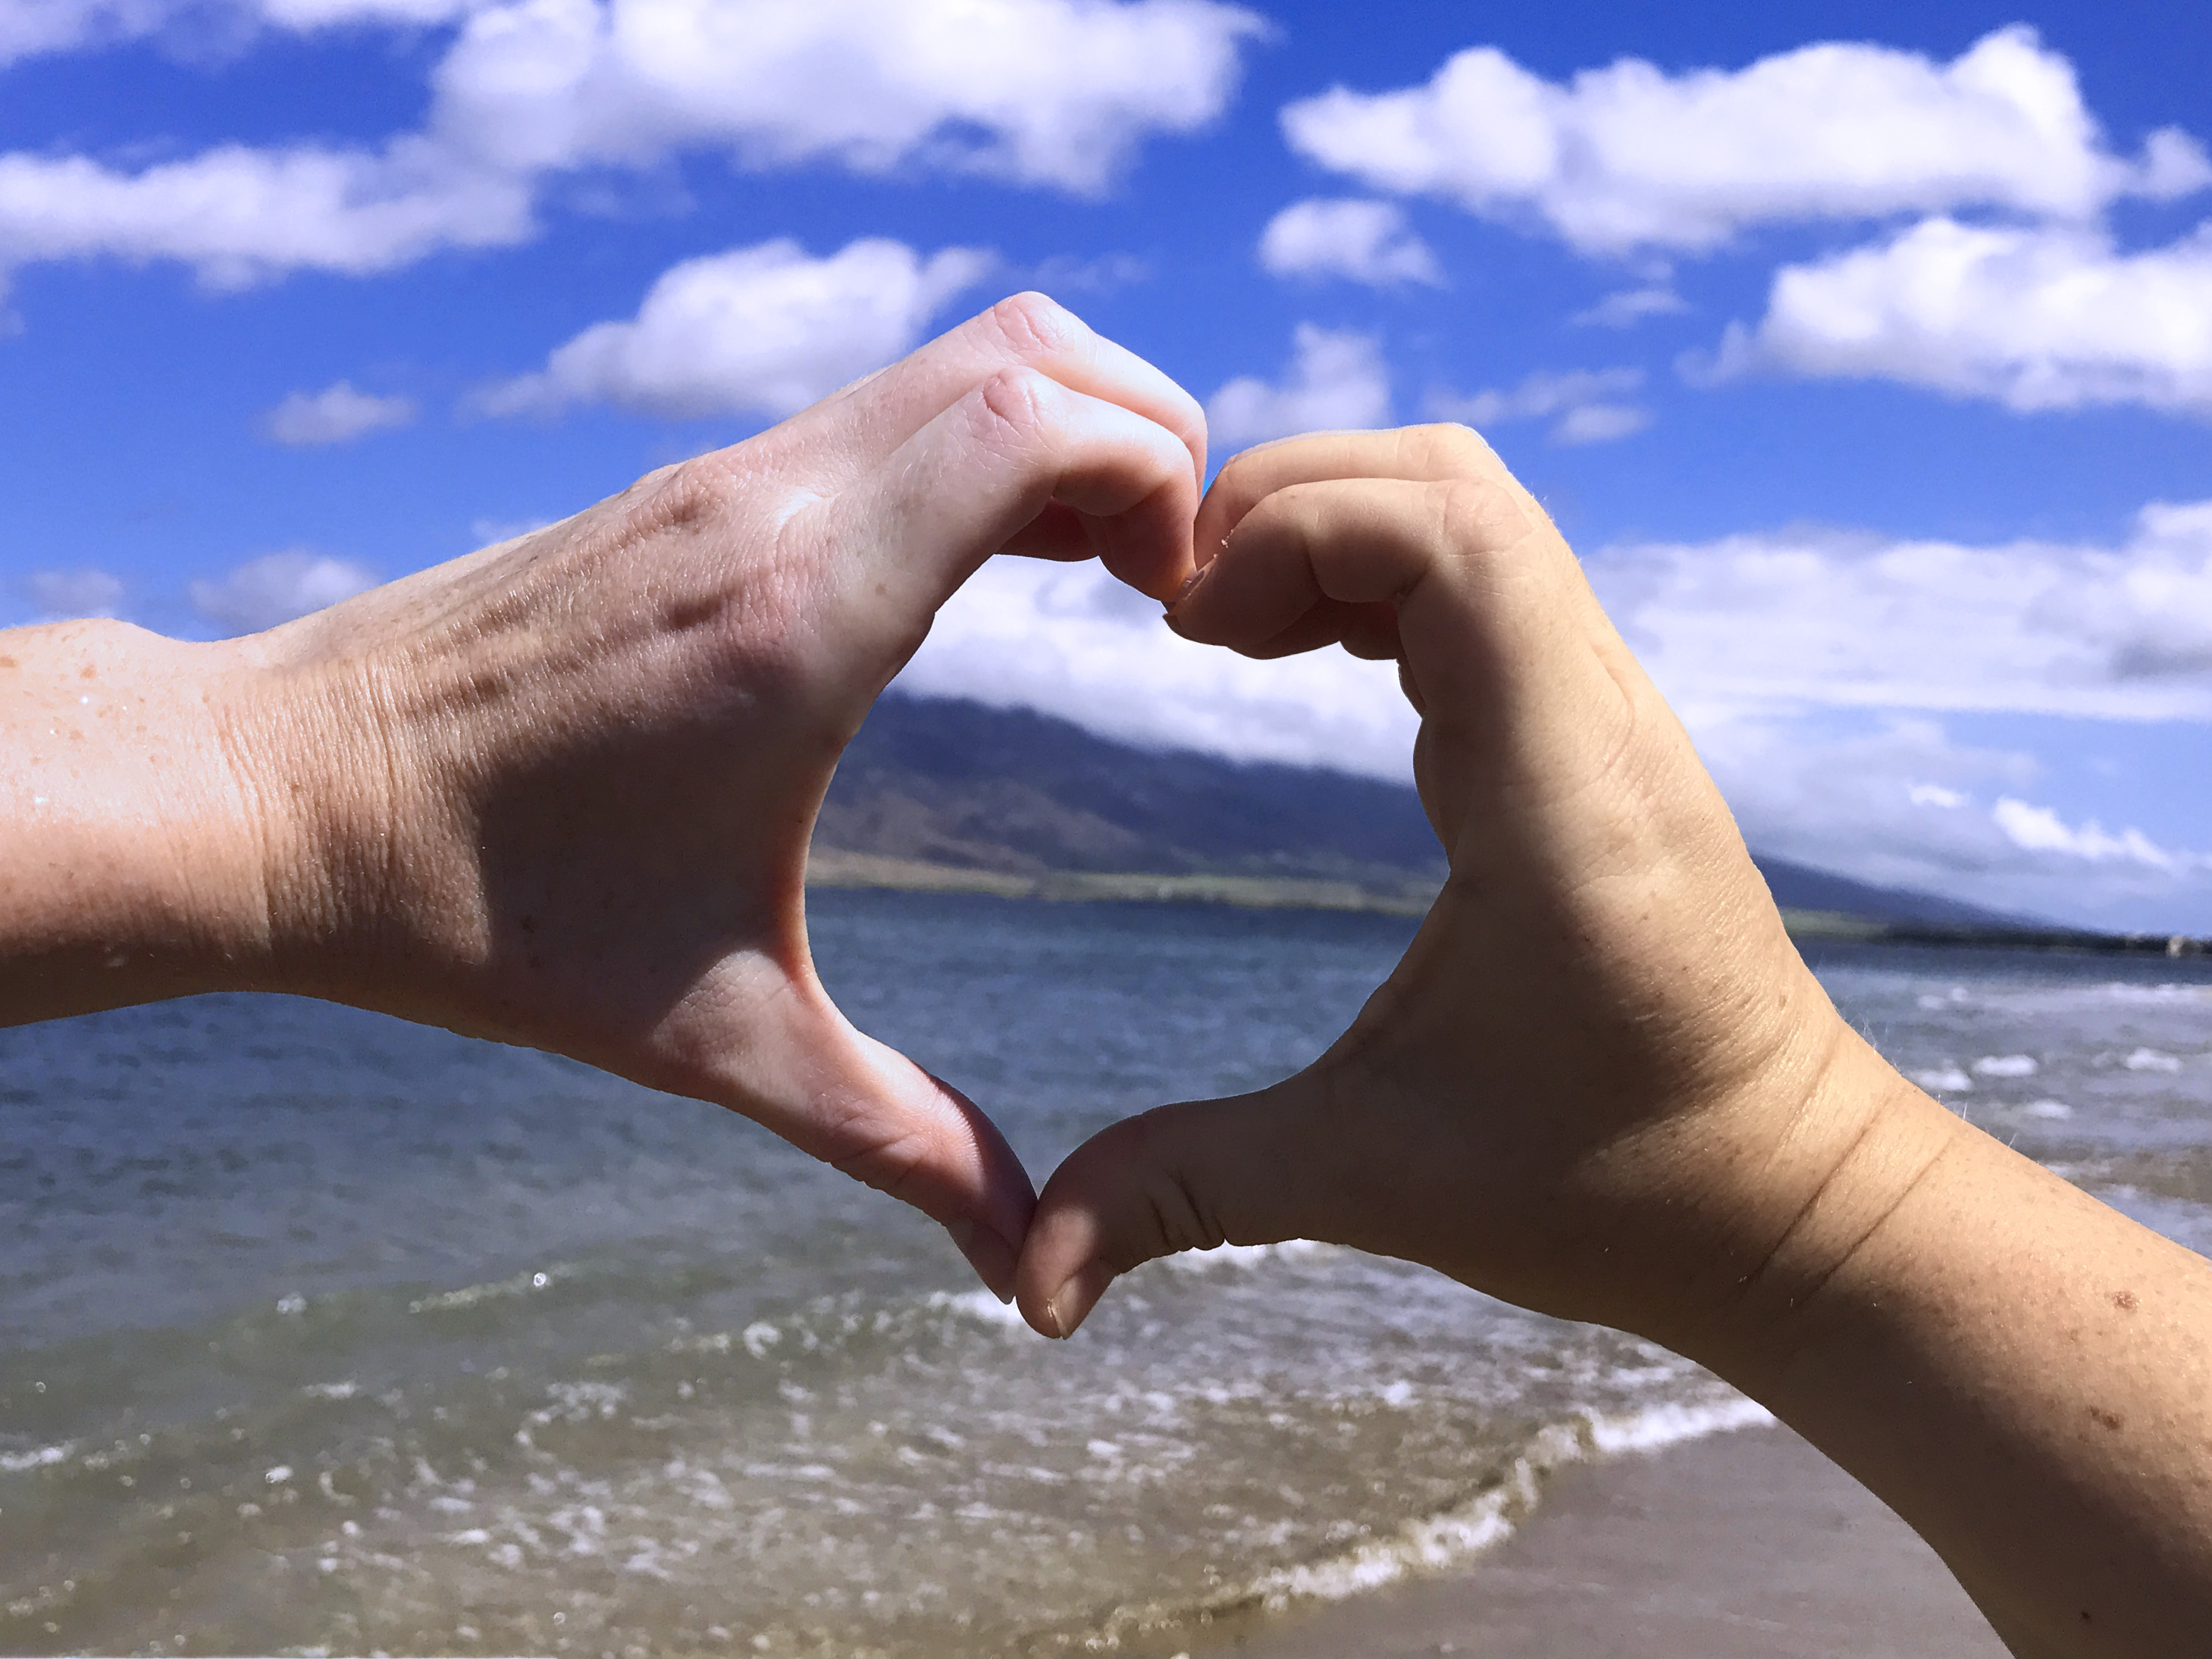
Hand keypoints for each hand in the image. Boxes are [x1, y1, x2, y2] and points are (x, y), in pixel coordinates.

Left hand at [219, 295, 1204, 1295]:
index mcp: (801, 613)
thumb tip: (1020, 1265)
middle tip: (1164, 578)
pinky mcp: (682, 487)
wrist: (274, 798)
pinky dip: (974, 442)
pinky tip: (970, 569)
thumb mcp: (714, 1040)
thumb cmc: (482, 914)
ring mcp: (717, 477)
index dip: (1158, 476)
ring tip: (1098, 567)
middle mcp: (767, 504)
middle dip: (1147, 434)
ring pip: (955, 358)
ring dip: (1061, 431)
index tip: (1176, 604)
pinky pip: (879, 406)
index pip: (1035, 423)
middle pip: (1029, 351)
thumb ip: (893, 1140)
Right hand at [1015, 426, 1906, 1342]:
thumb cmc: (1619, 1187)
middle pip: (1457, 481)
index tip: (1189, 634)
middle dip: (1295, 500)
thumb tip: (1031, 1285)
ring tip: (1224, 629)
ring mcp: (1607, 716)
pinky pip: (1491, 581)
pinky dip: (1379, 575)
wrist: (1797, 1203)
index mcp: (1556, 792)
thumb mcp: (1379, 1177)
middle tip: (1183, 613)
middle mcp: (1597, 719)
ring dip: (1336, 528)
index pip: (1452, 534)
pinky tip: (1298, 655)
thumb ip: (1190, 1193)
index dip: (1297, 530)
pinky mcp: (1596, 737)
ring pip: (1479, 514)